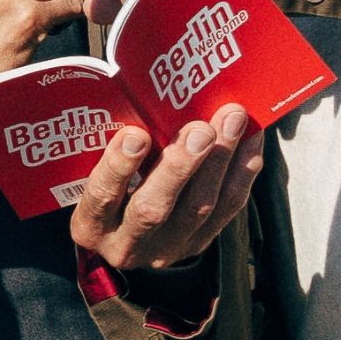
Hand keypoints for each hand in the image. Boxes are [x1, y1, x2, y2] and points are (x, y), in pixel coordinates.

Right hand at [65, 104, 263, 277]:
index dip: (118, 168)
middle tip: (201, 130)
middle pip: (153, 210)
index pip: (101, 198)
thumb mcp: (94, 169)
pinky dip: (242, 171)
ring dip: (219, 161)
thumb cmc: (109, 184)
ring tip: (233, 120)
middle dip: (180, 167)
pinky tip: (250, 138)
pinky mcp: (200, 243)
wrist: (127, 231)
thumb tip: (146, 90)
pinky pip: (228, 208)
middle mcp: (127, 244)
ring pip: (198, 209)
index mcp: (90, 225)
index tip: (136, 134)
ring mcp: (167, 249)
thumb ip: (111, 142)